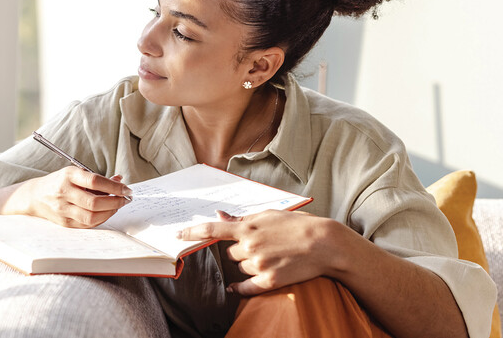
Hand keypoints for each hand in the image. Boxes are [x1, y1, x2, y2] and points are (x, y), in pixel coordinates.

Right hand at [14, 166, 131, 227]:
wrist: (35, 196)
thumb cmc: (59, 182)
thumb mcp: (76, 173)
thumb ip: (97, 178)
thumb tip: (120, 181)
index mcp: (68, 176)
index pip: (95, 181)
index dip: (114, 187)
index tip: (126, 189)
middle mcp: (64, 193)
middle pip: (95, 202)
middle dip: (115, 202)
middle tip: (125, 199)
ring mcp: (63, 209)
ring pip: (92, 216)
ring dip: (110, 212)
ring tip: (117, 206)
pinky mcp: (65, 222)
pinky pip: (87, 224)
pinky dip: (101, 219)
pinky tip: (107, 213)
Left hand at [177, 209, 340, 295]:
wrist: (325, 244)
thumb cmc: (298, 226)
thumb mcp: (270, 215)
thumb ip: (243, 218)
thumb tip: (219, 216)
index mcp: (249, 227)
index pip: (213, 230)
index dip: (192, 232)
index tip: (177, 235)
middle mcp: (250, 246)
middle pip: (230, 254)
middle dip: (240, 251)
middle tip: (261, 246)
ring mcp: (259, 264)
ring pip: (240, 268)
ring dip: (248, 265)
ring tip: (271, 257)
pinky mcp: (269, 281)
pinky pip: (245, 287)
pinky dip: (238, 288)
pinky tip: (235, 288)